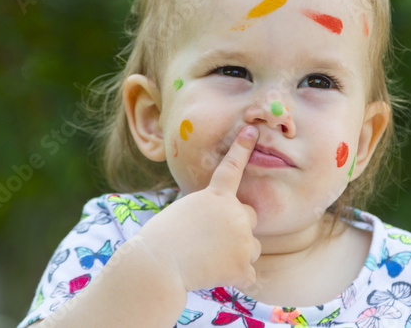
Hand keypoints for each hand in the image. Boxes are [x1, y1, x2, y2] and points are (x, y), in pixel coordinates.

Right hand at [135, 125, 261, 291]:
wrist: (157, 266)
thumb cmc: (160, 240)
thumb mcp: (182, 213)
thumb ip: (208, 211)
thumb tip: (219, 226)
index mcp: (216, 196)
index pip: (232, 167)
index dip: (242, 148)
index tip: (252, 131)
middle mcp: (235, 213)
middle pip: (250, 217)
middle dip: (238, 227)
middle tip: (213, 241)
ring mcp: (242, 240)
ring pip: (253, 247)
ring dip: (238, 255)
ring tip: (210, 261)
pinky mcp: (243, 266)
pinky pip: (249, 274)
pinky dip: (236, 278)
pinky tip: (215, 277)